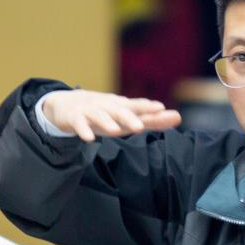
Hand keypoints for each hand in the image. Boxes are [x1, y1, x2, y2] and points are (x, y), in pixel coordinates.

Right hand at [42, 89, 180, 142]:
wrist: (66, 105)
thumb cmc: (104, 114)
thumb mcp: (126, 117)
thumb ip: (151, 119)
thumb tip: (178, 117)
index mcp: (121, 107)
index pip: (136, 106)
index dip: (147, 107)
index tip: (161, 108)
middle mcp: (107, 106)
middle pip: (119, 110)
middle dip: (129, 117)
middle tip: (139, 126)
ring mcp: (90, 110)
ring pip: (99, 115)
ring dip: (107, 121)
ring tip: (115, 130)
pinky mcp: (75, 118)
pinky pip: (79, 124)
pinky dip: (84, 130)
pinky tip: (89, 139)